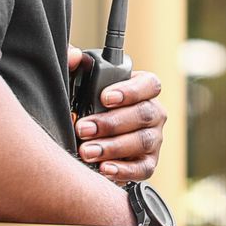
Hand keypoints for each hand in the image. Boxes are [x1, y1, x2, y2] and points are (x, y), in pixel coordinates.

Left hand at [68, 46, 166, 181]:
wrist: (85, 140)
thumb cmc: (86, 107)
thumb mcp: (78, 84)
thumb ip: (73, 66)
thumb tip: (73, 55)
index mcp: (141, 90)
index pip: (149, 85)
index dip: (131, 91)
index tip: (105, 97)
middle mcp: (153, 113)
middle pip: (144, 114)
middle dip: (112, 123)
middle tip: (83, 128)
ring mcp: (153, 139)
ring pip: (142, 141)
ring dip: (113, 147)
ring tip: (87, 151)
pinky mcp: (148, 163)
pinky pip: (143, 168)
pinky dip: (124, 170)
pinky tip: (104, 169)